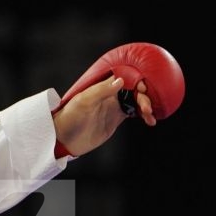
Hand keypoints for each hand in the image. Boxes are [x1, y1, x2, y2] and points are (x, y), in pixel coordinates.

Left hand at [51, 42, 182, 157]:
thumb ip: (101, 91)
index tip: (143, 88)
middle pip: (133, 90)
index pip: (124, 78)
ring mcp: (114, 106)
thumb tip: (120, 81)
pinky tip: (151, 121)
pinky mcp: (116, 119)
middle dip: (143, 96)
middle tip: (146, 108)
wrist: (64, 138)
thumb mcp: (84, 102)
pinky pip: (134, 113)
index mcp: (102, 87)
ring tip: (150, 116)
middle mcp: (110, 94)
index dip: (136, 80)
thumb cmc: (70, 117)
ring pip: (136, 101)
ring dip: (146, 106)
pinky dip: (144, 116)